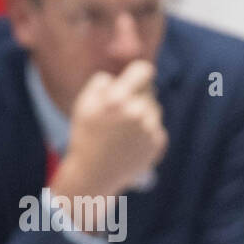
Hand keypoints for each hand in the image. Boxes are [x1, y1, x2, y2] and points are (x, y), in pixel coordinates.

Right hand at [55, 60, 167, 201]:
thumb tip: (122, 75)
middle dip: (136, 95)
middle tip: (120, 111)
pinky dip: (146, 130)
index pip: (144, 70)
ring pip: (154, 108)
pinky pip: (156, 126)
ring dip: (143, 112)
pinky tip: (130, 141)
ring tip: (123, 128)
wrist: (95, 173)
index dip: (140, 72)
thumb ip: (103, 81)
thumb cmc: (86, 134)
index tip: (136, 76)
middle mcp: (138, 112)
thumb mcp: (85, 102)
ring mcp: (151, 129)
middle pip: (149, 90)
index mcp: (118, 99)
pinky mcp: (158, 143)